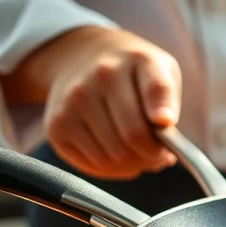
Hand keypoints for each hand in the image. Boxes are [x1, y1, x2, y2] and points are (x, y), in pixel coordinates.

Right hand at [2, 26, 180, 179]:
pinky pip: (94, 165)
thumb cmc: (132, 73)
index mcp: (138, 60)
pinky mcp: (56, 127)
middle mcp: (102, 77)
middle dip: (153, 153)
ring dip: (134, 164)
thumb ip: (169, 102)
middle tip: (159, 154)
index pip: (156, 88)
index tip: (165, 123)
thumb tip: (166, 141)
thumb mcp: (162, 70)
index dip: (162, 110)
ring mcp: (74, 102)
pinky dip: (113, 169)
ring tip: (138, 152)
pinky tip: (117, 153)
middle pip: (134, 136)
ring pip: (113, 157)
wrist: (81, 57)